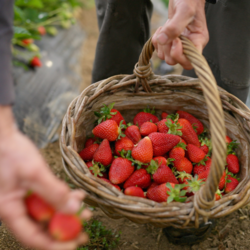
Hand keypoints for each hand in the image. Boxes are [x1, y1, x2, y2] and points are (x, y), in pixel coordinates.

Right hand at [0, 106, 91, 249]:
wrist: (4, 138)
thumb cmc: (12, 153)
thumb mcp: (34, 172)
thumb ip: (53, 192)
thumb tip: (73, 210)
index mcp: (10, 210)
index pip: (33, 237)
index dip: (54, 245)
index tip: (74, 245)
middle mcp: (16, 209)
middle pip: (42, 228)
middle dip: (65, 230)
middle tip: (84, 233)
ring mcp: (24, 200)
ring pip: (48, 215)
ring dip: (67, 213)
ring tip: (86, 211)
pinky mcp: (31, 191)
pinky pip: (49, 201)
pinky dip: (63, 199)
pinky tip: (77, 196)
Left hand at [152, 0, 208, 69]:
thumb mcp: (184, 10)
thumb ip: (175, 26)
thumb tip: (163, 40)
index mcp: (198, 41)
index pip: (190, 62)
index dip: (180, 56)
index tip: (176, 41)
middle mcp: (189, 46)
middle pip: (175, 61)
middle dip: (168, 49)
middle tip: (169, 34)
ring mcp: (178, 45)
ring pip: (165, 57)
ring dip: (161, 45)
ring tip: (165, 28)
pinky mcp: (169, 42)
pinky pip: (159, 50)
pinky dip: (156, 41)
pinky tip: (162, 29)